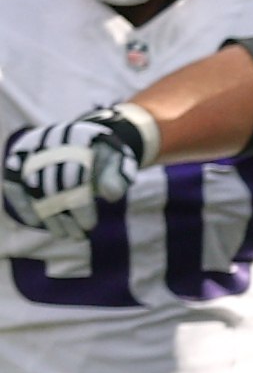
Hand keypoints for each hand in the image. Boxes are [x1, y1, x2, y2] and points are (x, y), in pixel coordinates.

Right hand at [1, 104, 154, 239]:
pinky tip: (34, 222)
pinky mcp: (17, 160)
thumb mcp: (119, 161)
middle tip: (78, 236)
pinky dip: (22, 203)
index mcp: (77, 140)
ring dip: (47, 215)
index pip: (75, 179)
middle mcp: (49, 143)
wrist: (84, 136)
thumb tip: (110, 196)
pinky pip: (14, 184)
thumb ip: (118, 176)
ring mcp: (31, 151)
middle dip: (64, 217)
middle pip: (52, 186)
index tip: (89, 226)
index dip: (81, 206)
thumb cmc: (104, 154)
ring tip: (62, 234)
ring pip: (33, 188)